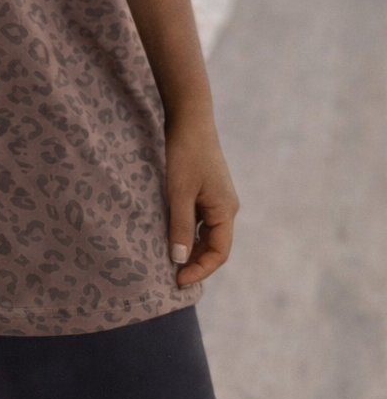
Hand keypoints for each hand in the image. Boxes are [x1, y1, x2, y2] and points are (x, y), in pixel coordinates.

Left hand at [163, 110, 240, 286]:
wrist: (190, 118)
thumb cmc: (185, 154)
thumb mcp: (179, 193)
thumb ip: (180, 227)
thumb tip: (179, 260)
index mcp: (226, 210)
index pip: (218, 253)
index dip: (200, 270)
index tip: (177, 280)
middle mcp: (227, 207)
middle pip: (215, 245)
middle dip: (196, 262)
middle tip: (172, 276)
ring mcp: (218, 198)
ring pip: (207, 233)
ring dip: (192, 248)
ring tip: (171, 260)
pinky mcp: (208, 190)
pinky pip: (201, 219)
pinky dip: (189, 231)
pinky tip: (172, 234)